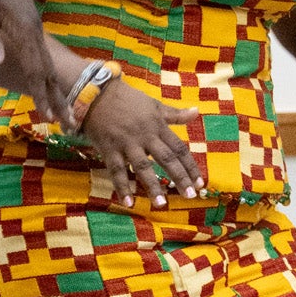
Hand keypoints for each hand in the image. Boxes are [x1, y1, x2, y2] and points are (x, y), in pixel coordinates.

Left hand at [0, 0, 76, 124]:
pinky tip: (45, 77)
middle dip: (58, 97)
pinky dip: (45, 71)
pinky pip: (40, 52)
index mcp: (23, 29)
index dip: (41, 94)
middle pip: (48, 70)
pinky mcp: (27, 20)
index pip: (35, 69)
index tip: (50, 117)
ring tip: (63, 107)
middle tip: (70, 123)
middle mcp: (33, 29)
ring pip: (46, 62)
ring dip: (53, 86)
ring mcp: (31, 25)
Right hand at [80, 79, 204, 203]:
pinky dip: (122, 187)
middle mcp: (145, 136)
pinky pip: (117, 171)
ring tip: (161, 204)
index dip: (190, 166)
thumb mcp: (154, 105)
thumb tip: (197, 113)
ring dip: (152, 186)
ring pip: (142, 167)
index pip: (179, 149)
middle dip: (179, 177)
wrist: (96, 92)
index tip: (199, 183)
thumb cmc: (127, 99)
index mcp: (158, 126)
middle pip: (166, 159)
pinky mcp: (109, 149)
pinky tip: (128, 203)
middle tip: (190, 196)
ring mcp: (127, 143)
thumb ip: (175, 114)